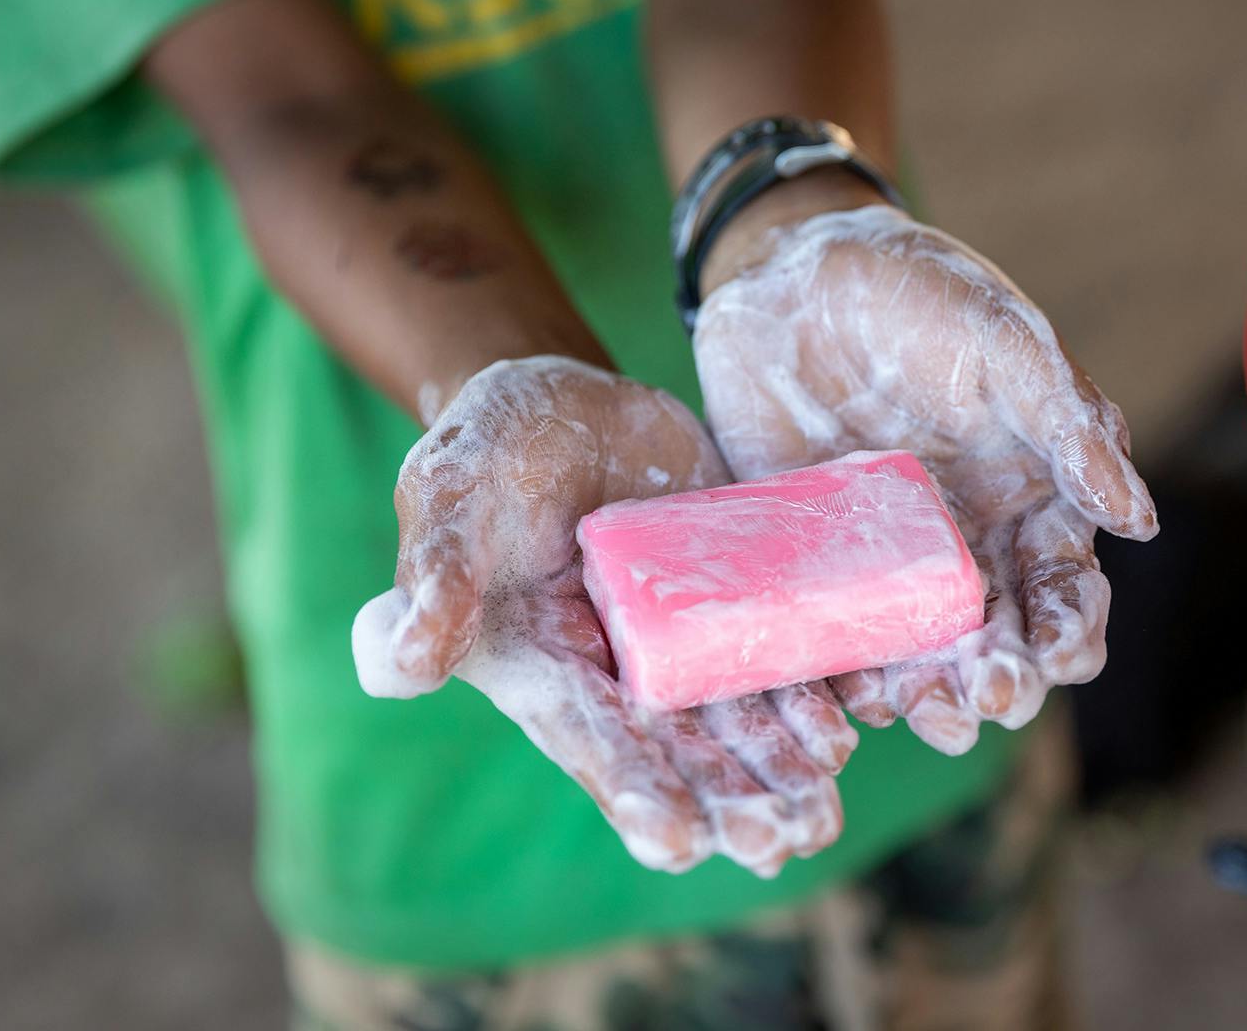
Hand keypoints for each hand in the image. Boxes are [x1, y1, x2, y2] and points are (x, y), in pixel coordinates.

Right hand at [351, 356, 859, 877]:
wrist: (567, 401)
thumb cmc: (486, 454)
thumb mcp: (450, 497)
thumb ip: (435, 579)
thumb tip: (400, 667)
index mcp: (546, 668)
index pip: (592, 740)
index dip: (633, 789)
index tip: (676, 842)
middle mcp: (621, 673)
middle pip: (681, 753)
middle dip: (729, 801)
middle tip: (776, 845)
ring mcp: (685, 640)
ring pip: (739, 722)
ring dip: (780, 772)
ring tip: (818, 819)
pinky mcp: (737, 596)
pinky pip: (781, 656)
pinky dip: (813, 696)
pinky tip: (847, 733)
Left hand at [693, 200, 1158, 754]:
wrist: (789, 271)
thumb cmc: (918, 293)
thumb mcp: (1007, 344)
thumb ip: (1071, 427)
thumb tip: (1140, 522)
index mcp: (1031, 505)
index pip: (1066, 593)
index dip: (1070, 632)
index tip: (1060, 653)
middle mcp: (967, 553)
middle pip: (997, 647)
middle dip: (1002, 680)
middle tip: (989, 693)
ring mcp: (886, 570)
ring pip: (919, 663)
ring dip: (930, 699)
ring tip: (930, 712)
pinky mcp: (811, 570)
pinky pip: (831, 641)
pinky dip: (842, 679)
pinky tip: (848, 696)